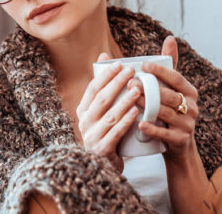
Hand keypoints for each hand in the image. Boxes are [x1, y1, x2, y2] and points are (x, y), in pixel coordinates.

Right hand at [77, 53, 140, 173]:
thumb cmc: (108, 133)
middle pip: (101, 99)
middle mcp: (84, 122)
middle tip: (132, 71)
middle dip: (117, 83)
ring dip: (125, 101)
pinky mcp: (102, 150)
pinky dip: (126, 122)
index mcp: (83, 111)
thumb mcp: (103, 111)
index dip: (106, 75)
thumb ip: (105, 87)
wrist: (105, 167)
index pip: (93, 88)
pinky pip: (115, 133)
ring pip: (109, 115)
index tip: (121, 64)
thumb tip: (103, 56)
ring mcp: (91, 137)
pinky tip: (137, 113)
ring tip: (138, 90)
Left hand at [128, 36, 199, 160]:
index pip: (175, 77)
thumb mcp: (172, 89)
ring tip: (131, 100)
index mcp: (189, 91)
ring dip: (148, 106)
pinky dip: (152, 129)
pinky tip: (139, 124)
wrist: (177, 146)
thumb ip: (170, 65)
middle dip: (150, 89)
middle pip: (170, 95)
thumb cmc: (169, 111)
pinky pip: (165, 134)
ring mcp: (188, 124)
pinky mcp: (181, 140)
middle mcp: (192, 106)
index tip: (142, 65)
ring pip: (166, 113)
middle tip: (130, 83)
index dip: (160, 70)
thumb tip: (169, 37)